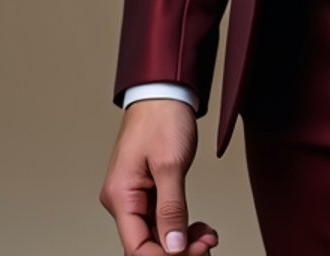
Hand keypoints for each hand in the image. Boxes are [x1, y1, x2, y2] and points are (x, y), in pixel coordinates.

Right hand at [98, 99, 218, 254]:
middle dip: (178, 250)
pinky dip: (181, 226)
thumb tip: (172, 248)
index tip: (195, 252)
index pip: (136, 247)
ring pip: (157, 234)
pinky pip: (162, 219)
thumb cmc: (162, 117)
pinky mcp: (148, 190)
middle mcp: (123, 200)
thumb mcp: (170, 164)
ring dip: (183, 241)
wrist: (165, 90)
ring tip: (208, 237)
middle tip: (207, 245)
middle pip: (147, 244)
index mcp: (121, 196)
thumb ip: (171, 209)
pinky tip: (200, 228)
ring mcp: (135, 196)